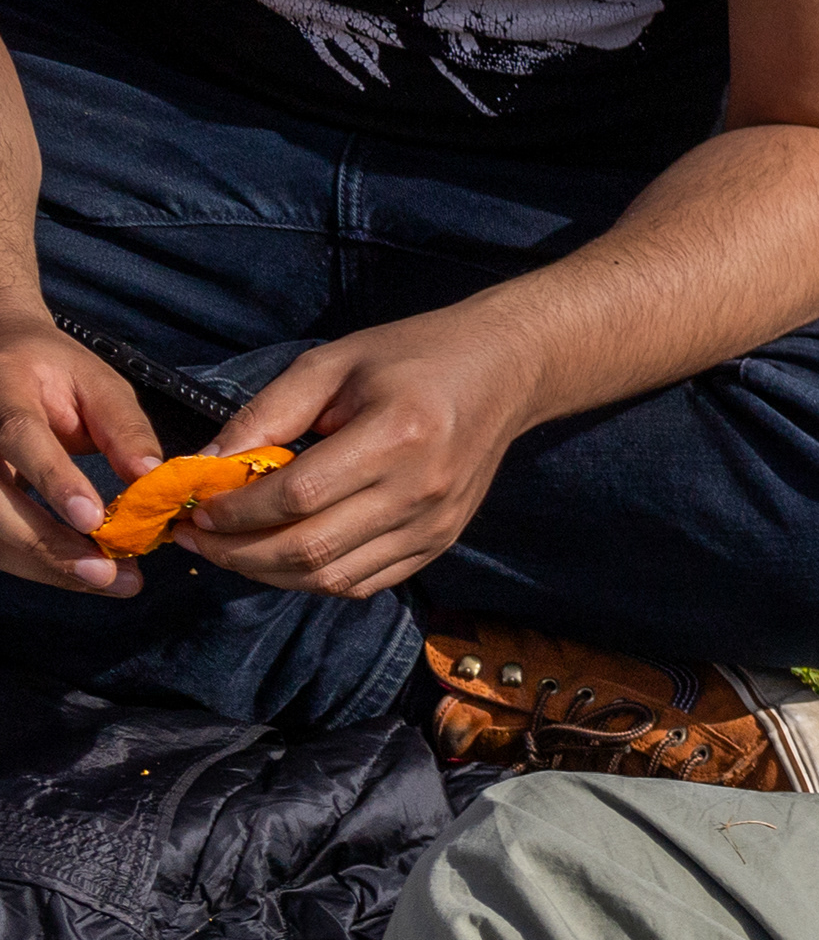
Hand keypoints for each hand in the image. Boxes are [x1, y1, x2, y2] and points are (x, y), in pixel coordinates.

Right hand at [0, 305, 159, 596]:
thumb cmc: (54, 372)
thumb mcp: (97, 383)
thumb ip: (124, 428)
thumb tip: (152, 479)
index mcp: (4, 389)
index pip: (20, 435)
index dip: (53, 479)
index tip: (92, 519)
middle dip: (49, 545)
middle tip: (109, 575)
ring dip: (50, 566)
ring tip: (113, 581)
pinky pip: (1, 543)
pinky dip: (44, 565)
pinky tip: (88, 575)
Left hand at [176, 309, 540, 597]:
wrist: (501, 376)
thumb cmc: (412, 357)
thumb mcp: (331, 364)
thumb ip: (269, 413)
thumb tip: (209, 461)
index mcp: (395, 437)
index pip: (298, 496)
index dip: (237, 510)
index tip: (196, 506)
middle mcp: (419, 492)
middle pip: (312, 549)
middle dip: (240, 552)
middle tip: (196, 539)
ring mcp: (433, 526)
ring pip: (336, 578)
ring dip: (271, 573)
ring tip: (231, 551)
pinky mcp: (438, 544)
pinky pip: (366, 582)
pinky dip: (316, 579)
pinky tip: (283, 557)